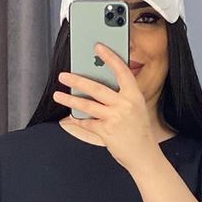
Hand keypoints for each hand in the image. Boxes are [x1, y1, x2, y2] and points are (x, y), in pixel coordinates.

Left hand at [52, 42, 159, 171]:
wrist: (144, 155)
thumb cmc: (139, 132)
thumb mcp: (136, 108)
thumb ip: (121, 96)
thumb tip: (99, 87)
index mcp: (134, 95)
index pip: (121, 70)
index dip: (109, 57)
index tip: (98, 47)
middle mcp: (124, 104)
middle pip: (96, 88)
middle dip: (77, 80)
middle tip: (64, 75)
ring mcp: (114, 118)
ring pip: (87, 105)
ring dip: (70, 99)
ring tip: (58, 95)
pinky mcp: (106, 131)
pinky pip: (87, 122)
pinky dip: (77, 120)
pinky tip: (69, 117)